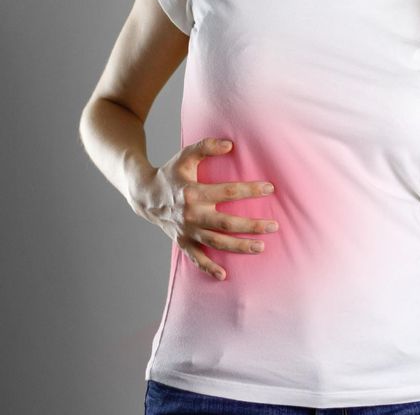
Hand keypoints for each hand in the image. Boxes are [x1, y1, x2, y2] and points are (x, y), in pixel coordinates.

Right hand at [124, 137, 277, 280]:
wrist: (145, 195)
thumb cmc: (170, 174)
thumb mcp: (185, 155)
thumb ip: (206, 146)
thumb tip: (230, 144)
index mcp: (193, 192)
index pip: (228, 192)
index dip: (250, 190)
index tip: (270, 189)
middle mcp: (191, 214)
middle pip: (226, 223)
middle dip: (252, 226)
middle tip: (274, 226)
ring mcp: (186, 231)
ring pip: (216, 243)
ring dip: (239, 247)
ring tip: (261, 247)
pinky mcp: (182, 242)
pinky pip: (196, 258)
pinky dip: (208, 268)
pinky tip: (224, 275)